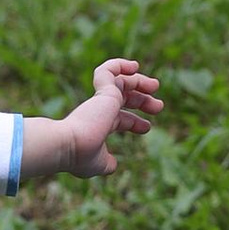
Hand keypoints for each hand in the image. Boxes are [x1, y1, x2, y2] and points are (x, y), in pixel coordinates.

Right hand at [53, 57, 163, 175]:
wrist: (69, 145)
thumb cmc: (82, 156)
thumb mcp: (99, 164)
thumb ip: (107, 163)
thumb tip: (114, 164)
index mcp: (98, 126)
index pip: (119, 118)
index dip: (135, 122)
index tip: (147, 127)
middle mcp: (98, 111)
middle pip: (123, 99)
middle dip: (142, 100)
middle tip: (159, 106)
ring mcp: (100, 100)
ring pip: (120, 82)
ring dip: (139, 81)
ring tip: (155, 86)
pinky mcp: (103, 90)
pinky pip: (108, 70)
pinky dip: (119, 65)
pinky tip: (134, 66)